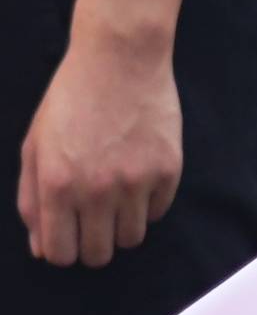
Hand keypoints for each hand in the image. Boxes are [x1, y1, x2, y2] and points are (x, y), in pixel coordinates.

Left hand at [20, 22, 183, 267]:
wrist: (120, 59)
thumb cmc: (70, 101)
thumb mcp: (35, 148)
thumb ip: (31, 201)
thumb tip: (41, 247)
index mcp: (56, 185)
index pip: (60, 254)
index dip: (62, 251)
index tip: (67, 236)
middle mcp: (95, 189)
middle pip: (98, 254)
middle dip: (92, 244)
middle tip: (92, 221)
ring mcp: (136, 181)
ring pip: (131, 239)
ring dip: (120, 226)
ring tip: (115, 199)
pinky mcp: (168, 170)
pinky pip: (157, 212)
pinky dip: (146, 204)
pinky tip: (136, 177)